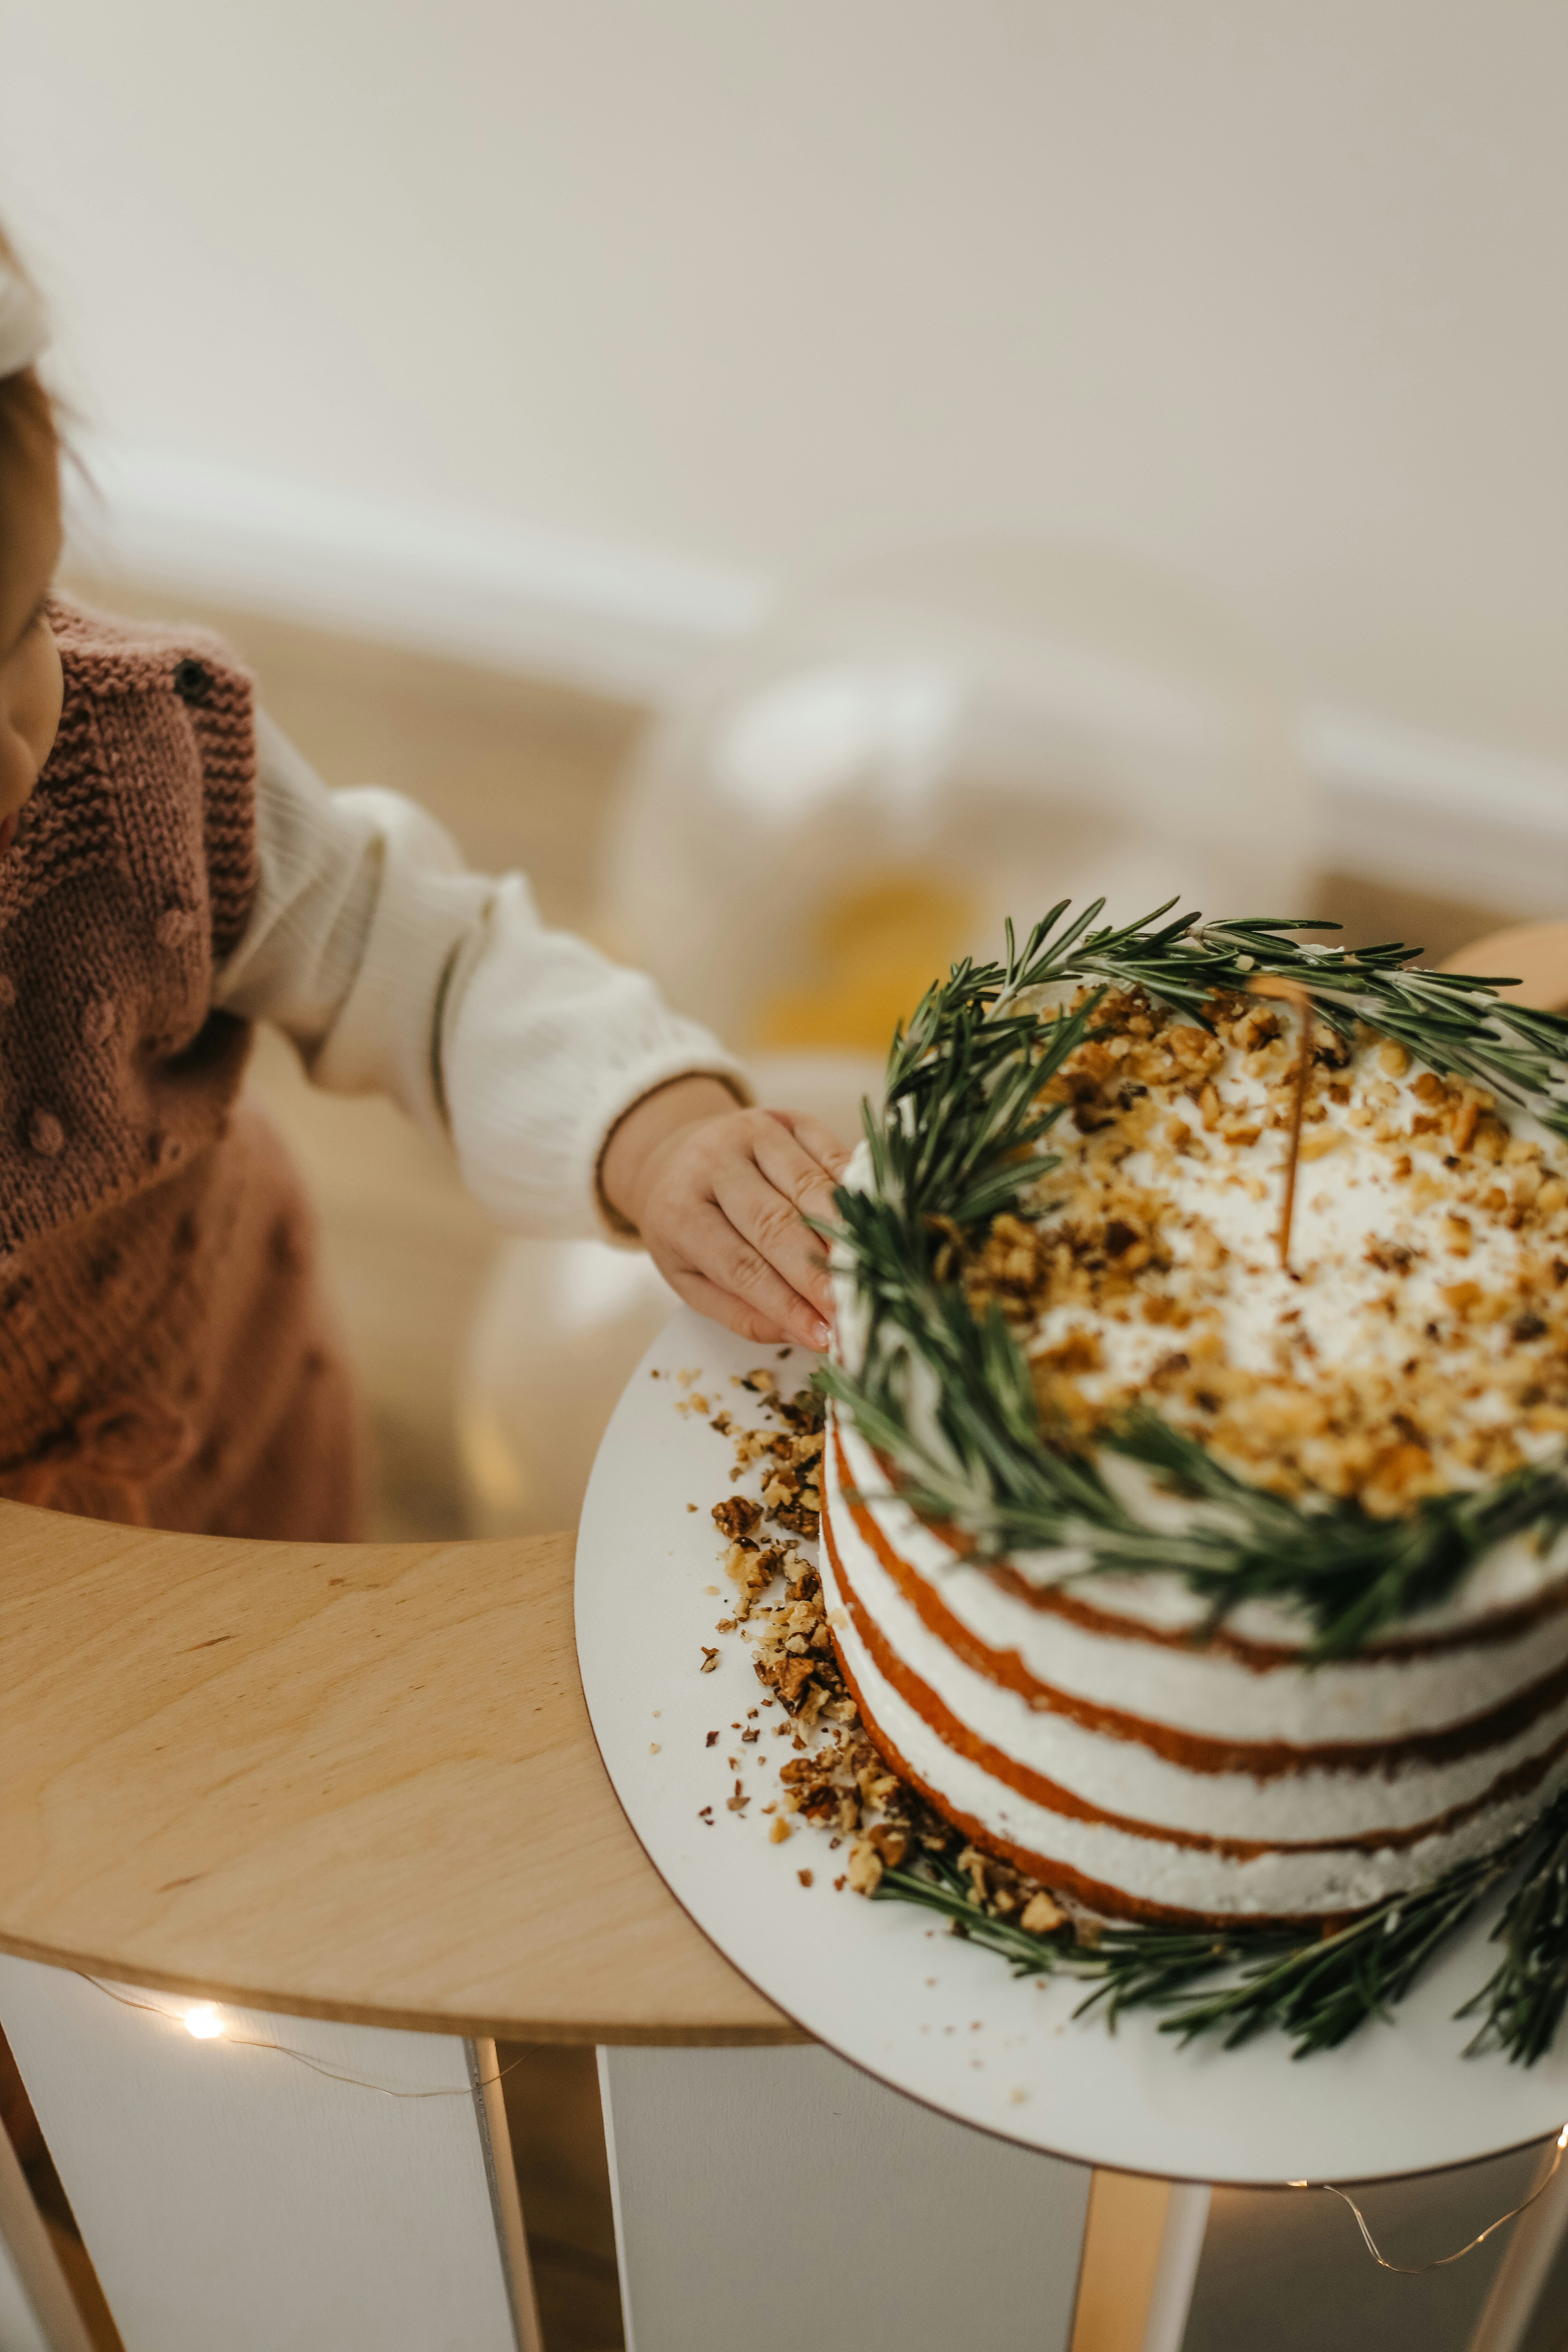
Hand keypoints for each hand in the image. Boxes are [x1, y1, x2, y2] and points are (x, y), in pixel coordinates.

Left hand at [601, 1077, 850, 1349]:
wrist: (676, 1157)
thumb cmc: (688, 1229)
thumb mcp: (691, 1279)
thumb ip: (742, 1313)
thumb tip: (804, 1334)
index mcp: (678, 1211)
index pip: (739, 1265)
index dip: (785, 1301)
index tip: (822, 1335)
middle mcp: (712, 1162)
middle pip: (775, 1223)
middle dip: (818, 1271)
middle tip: (851, 1310)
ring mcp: (752, 1132)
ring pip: (809, 1187)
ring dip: (845, 1233)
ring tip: (869, 1274)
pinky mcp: (788, 1118)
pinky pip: (832, 1153)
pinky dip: (856, 1191)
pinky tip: (874, 1224)